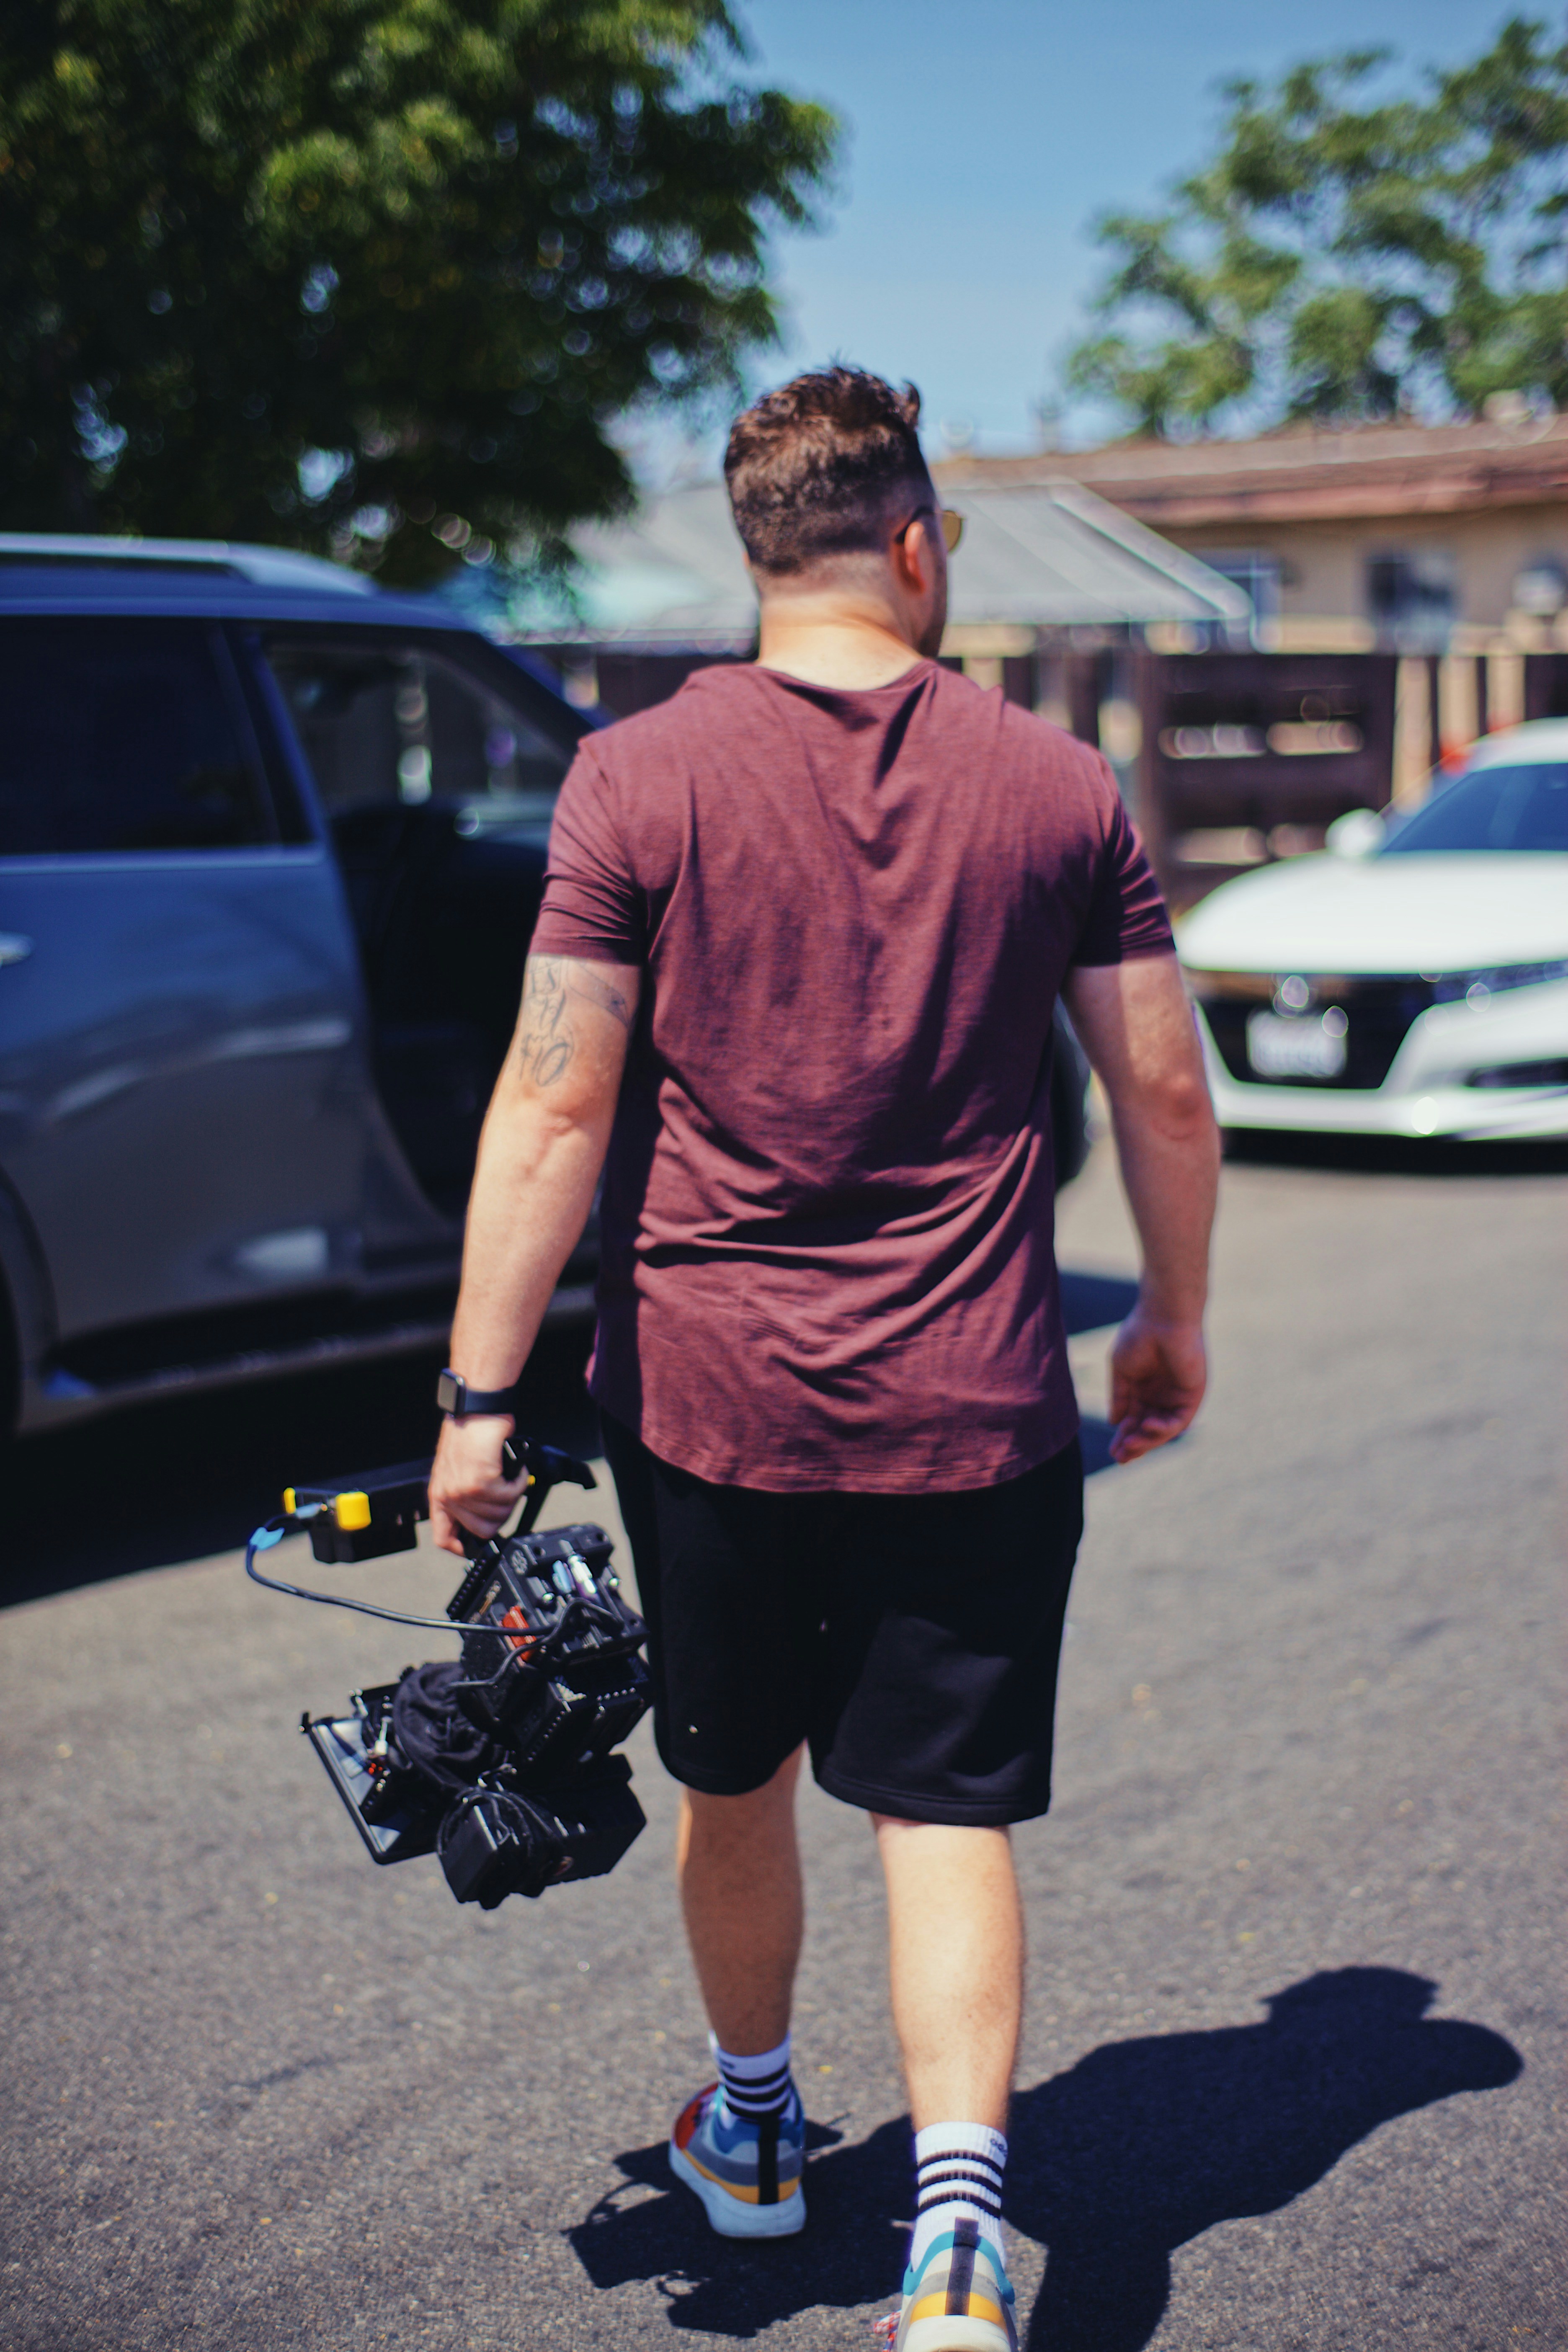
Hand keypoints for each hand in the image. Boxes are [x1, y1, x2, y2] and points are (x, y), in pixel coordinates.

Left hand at [429, 1413, 528, 1554]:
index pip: (444, 1537)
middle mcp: (449, 1495)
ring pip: (500, 1515)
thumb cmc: (471, 1432)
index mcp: (440, 1494)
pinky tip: (514, 1469)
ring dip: (512, 1495)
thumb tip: (482, 1516)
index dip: (464, 1548)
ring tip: (509, 1475)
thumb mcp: (458, 1469)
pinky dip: (518, 1483)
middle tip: (506, 1494)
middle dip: (502, 1515)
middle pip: (483, 1531)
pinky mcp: (481, 1481)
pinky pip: (509, 1497)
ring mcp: (463, 1491)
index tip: (480, 1546)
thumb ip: (464, 1495)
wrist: (477, 1409)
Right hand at [1107, 1303, 1207, 1463]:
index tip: (1112, 1451)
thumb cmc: (1139, 1336)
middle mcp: (1161, 1396)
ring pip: (1163, 1430)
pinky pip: (1179, 1420)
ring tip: (1129, 1447)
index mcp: (1143, 1390)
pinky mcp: (1192, 1396)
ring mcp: (1177, 1398)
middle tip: (1119, 1458)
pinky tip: (1147, 1426)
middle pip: (1147, 1430)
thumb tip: (1115, 1422)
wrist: (1163, 1317)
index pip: (1134, 1420)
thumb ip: (1119, 1397)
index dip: (1123, 1436)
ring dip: (1147, 1441)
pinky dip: (1163, 1428)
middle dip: (1134, 1445)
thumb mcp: (1122, 1371)